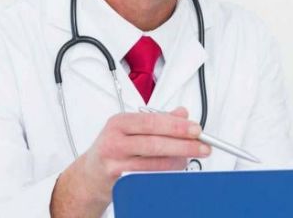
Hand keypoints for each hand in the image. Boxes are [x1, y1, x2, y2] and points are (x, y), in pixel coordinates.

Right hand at [52, 107, 210, 215]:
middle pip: (154, 143)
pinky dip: (165, 173)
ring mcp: (114, 162)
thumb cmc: (113, 148)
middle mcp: (114, 141)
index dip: (176, 126)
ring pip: (153, 163)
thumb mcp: (131, 128)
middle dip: (183, 145)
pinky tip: (175, 169)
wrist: (90, 175)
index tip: (196, 129)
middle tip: (203, 146)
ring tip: (190, 158)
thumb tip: (182, 113)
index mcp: (119, 122)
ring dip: (177, 161)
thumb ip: (158, 119)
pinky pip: (147, 177)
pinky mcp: (117, 181)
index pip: (152, 122)